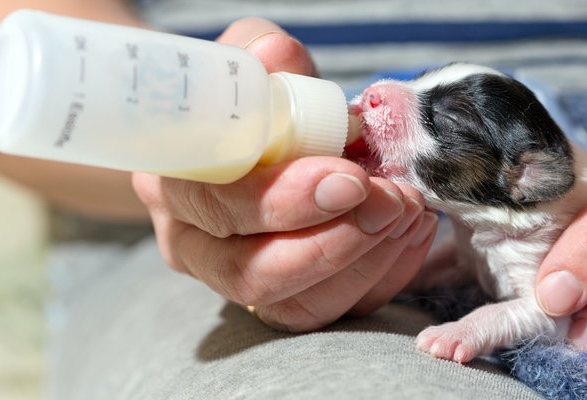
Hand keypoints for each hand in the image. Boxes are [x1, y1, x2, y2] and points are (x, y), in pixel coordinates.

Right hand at [133, 19, 437, 331]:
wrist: (257, 135)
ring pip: (298, 305)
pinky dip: (384, 274)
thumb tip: (277, 57)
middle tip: (390, 201)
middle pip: (253, 273)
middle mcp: (197, 244)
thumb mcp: (249, 63)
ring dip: (366, 262)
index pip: (217, 208)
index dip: (282, 201)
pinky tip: (409, 231)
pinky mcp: (290, 297)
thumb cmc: (251, 98)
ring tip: (407, 210)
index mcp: (177, 183)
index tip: (349, 178)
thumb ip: (259, 57)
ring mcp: (240, 280)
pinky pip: (338, 308)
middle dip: (334, 243)